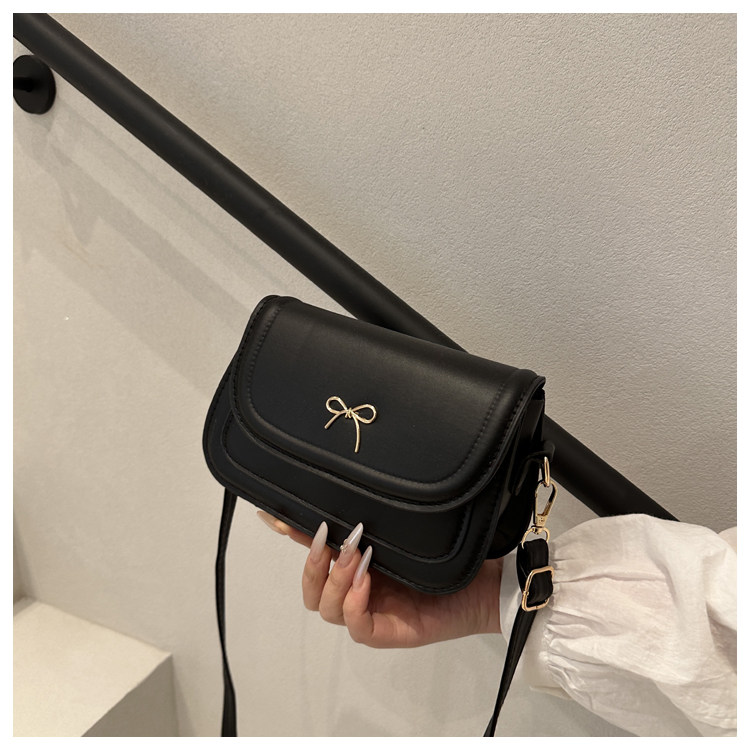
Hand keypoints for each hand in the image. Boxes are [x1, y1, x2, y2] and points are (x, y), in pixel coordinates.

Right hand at [257, 510, 502, 647]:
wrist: (482, 584)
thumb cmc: (443, 556)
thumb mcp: (400, 532)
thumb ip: (369, 521)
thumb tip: (342, 490)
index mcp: (353, 569)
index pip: (313, 556)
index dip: (291, 538)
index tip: (274, 515)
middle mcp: (355, 593)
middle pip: (311, 592)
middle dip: (311, 563)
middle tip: (328, 538)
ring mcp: (370, 615)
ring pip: (327, 608)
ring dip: (335, 578)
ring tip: (355, 555)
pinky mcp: (388, 633)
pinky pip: (357, 626)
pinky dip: (354, 602)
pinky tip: (366, 580)